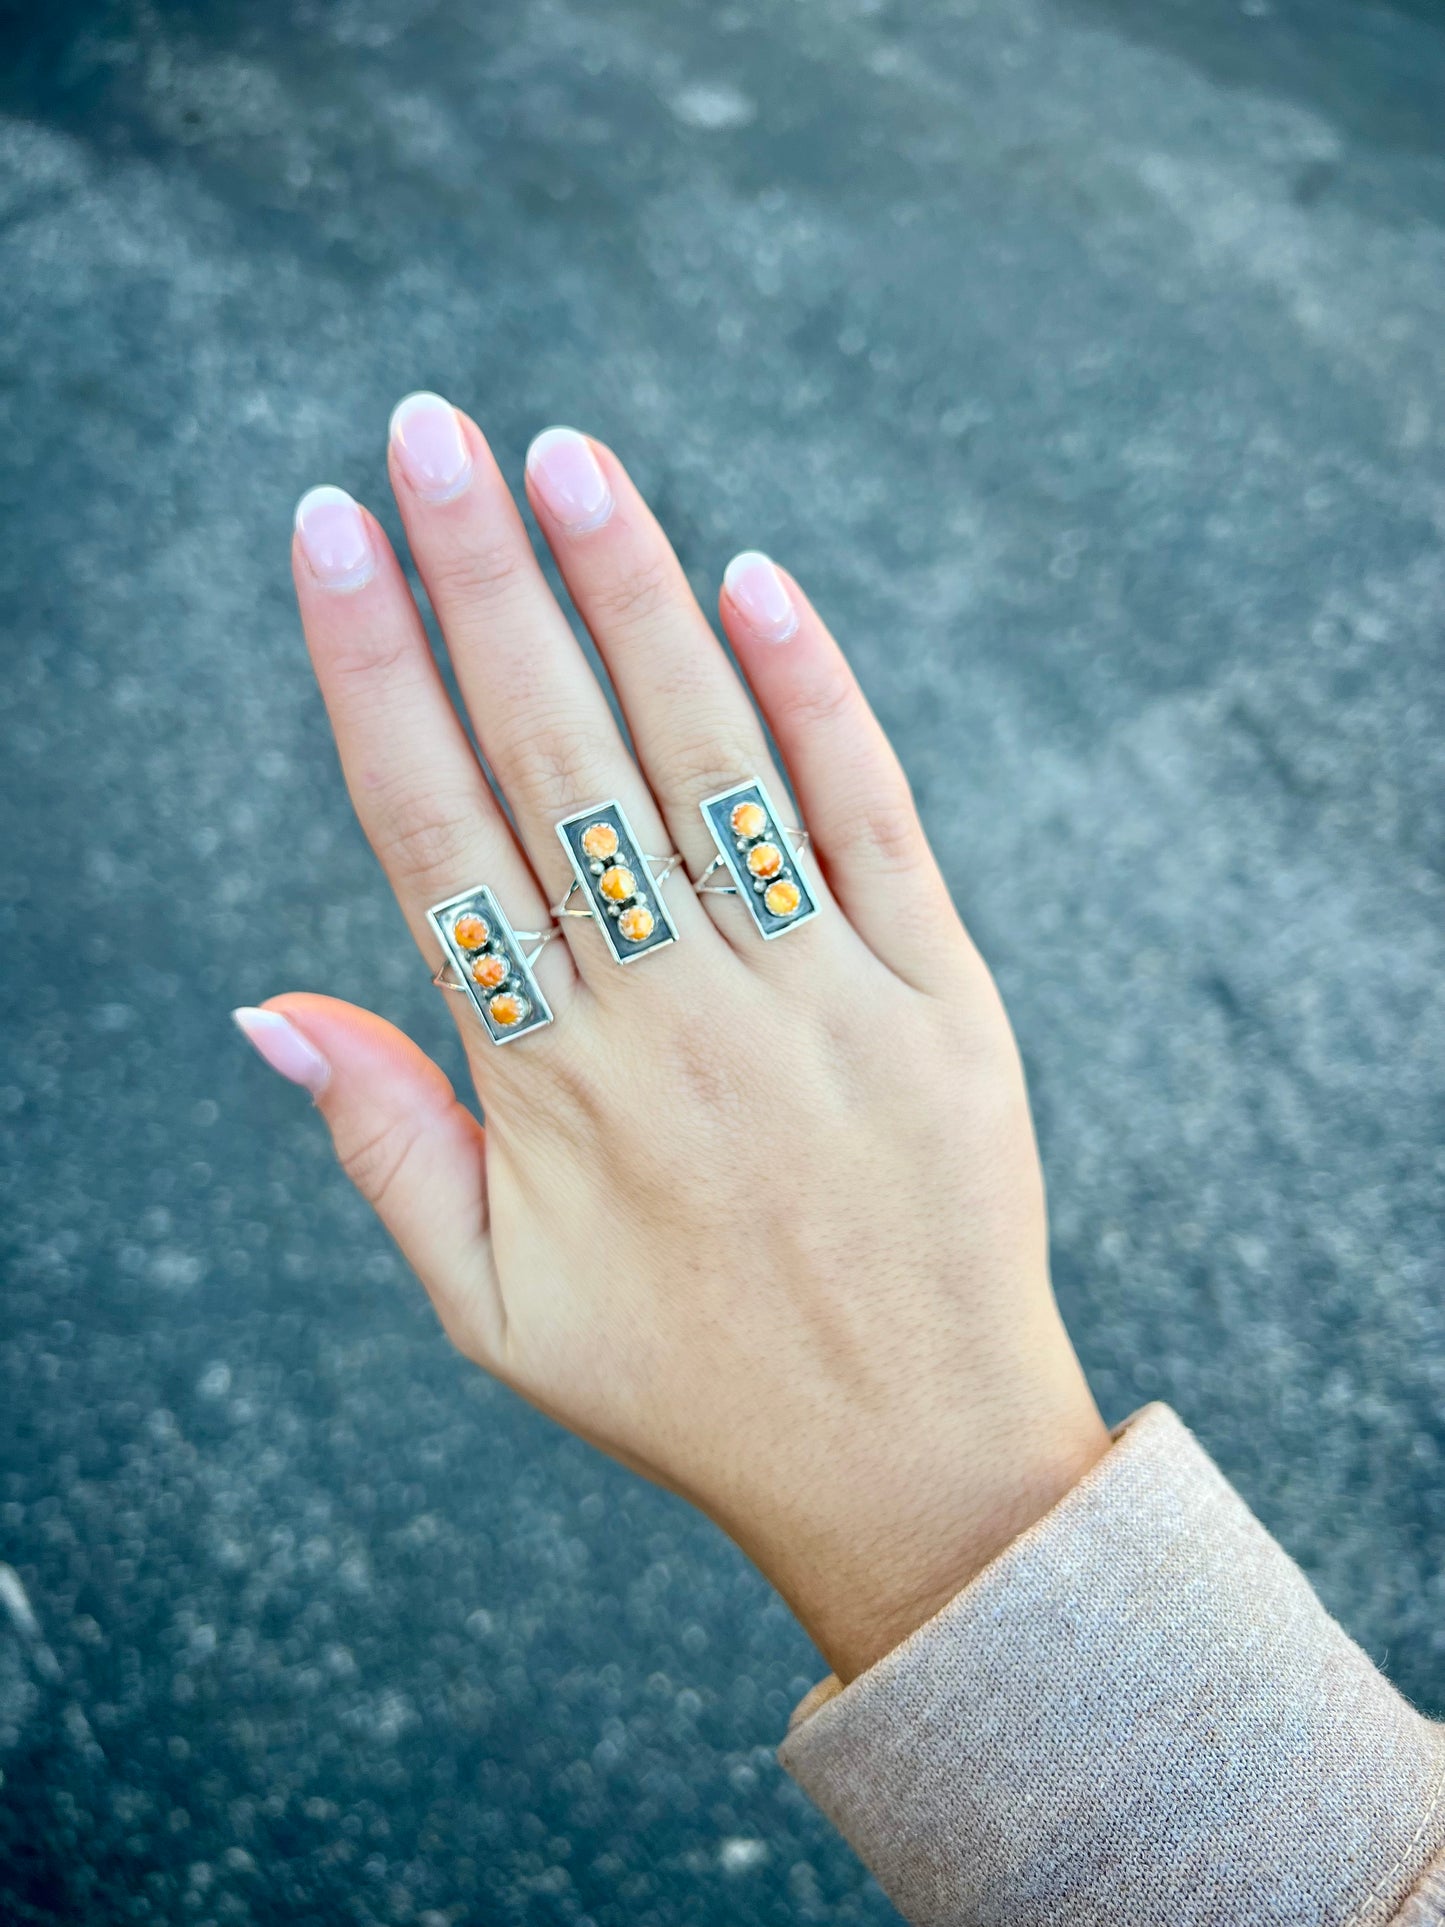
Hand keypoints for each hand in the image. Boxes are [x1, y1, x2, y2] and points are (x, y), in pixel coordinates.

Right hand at [239, 396, 1108, 1682]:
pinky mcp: (939, 993)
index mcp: (548, 1080)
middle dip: (481, 582)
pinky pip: (870, 820)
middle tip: (426, 431)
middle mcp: (675, 1013)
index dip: (373, 671)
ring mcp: (816, 993)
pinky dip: (816, 697)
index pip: (433, 831)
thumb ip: (385, 1145)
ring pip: (708, 759)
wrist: (913, 1458)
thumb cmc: (683, 1383)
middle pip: (556, 758)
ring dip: (634, 599)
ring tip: (566, 461)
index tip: (328, 535)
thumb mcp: (492, 1307)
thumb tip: (265, 1003)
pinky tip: (757, 584)